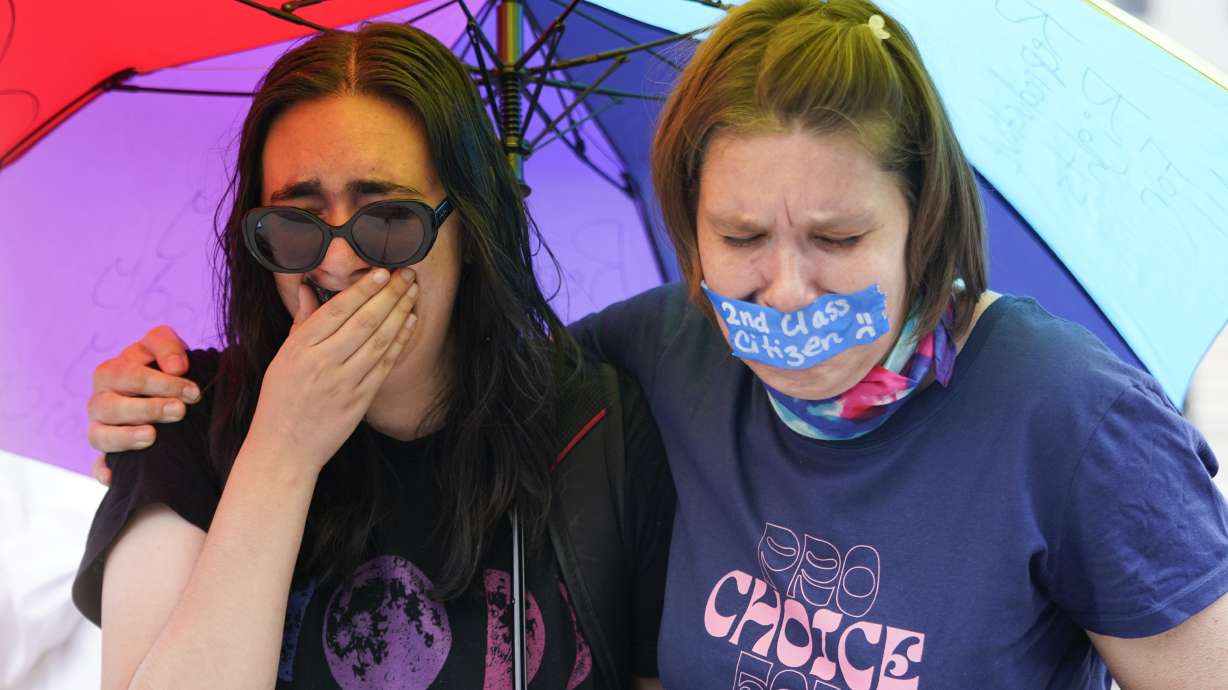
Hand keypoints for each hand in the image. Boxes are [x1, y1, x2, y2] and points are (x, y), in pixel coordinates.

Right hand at [88, 325, 197, 458]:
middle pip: (110, 405)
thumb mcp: (167, 348)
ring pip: (99, 435)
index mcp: (113, 372)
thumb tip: (177, 368)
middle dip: (147, 408)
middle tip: (180, 411)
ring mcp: (101, 428)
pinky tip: (114, 477)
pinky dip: (102, 471)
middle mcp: (101, 400)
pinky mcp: (106, 453)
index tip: (193, 392)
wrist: (168, 392)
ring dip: (125, 437)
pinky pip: (97, 465)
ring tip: (152, 436)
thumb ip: (168, 347)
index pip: (127, 374)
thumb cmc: (166, 367)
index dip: (160, 382)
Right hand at [243, 267, 418, 474]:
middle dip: (389, 294)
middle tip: (407, 275)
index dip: (363, 289)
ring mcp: (343, 384)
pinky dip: (400, 342)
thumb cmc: (281, 400)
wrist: (285, 448)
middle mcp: (322, 364)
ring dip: (400, 313)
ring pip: (378, 341)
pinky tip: (411, 323)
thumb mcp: (282, 357)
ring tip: (412, 293)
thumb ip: (301, 322)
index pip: (337, 311)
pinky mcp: (359, 401)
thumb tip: (308, 288)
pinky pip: (384, 365)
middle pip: (363, 322)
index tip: (382, 271)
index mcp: (299, 349)